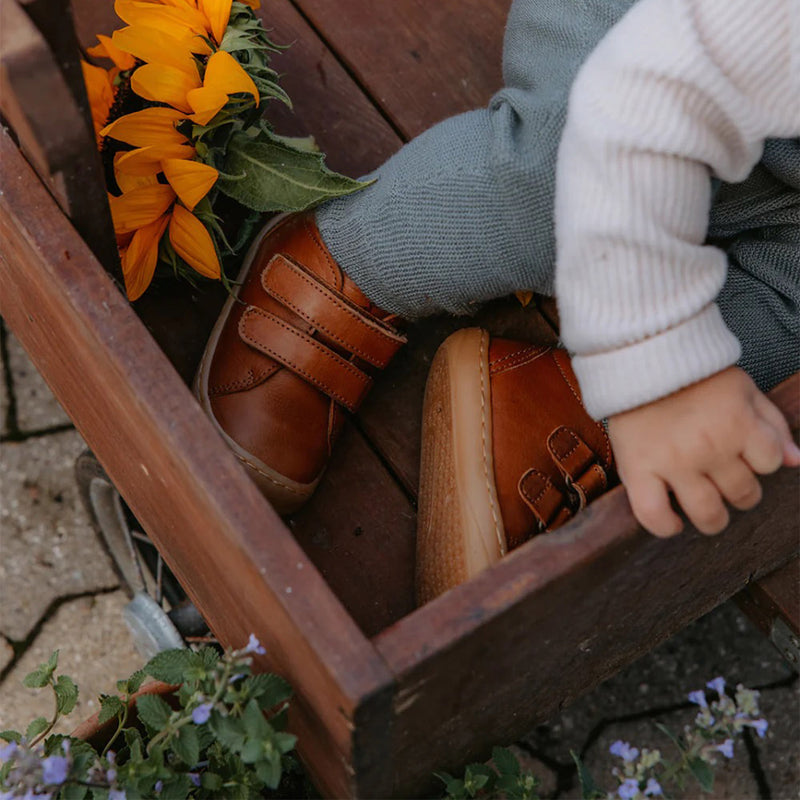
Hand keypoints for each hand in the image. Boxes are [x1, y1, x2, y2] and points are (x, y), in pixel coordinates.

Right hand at [607, 367, 799, 536]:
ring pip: (707, 513)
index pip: (770, 462)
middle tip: (723, 480)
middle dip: (740, 491)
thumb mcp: (742, 389)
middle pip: (743, 493)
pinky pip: (653, 515)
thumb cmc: (692, 374)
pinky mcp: (638, 470)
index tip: (744, 455)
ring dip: (713, 518)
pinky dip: (665, 526)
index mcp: (738, 424)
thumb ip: (771, 424)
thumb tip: (797, 461)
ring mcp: (672, 463)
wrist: (639, 359)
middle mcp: (709, 447)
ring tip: (705, 508)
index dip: (760, 460)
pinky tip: (672, 522)